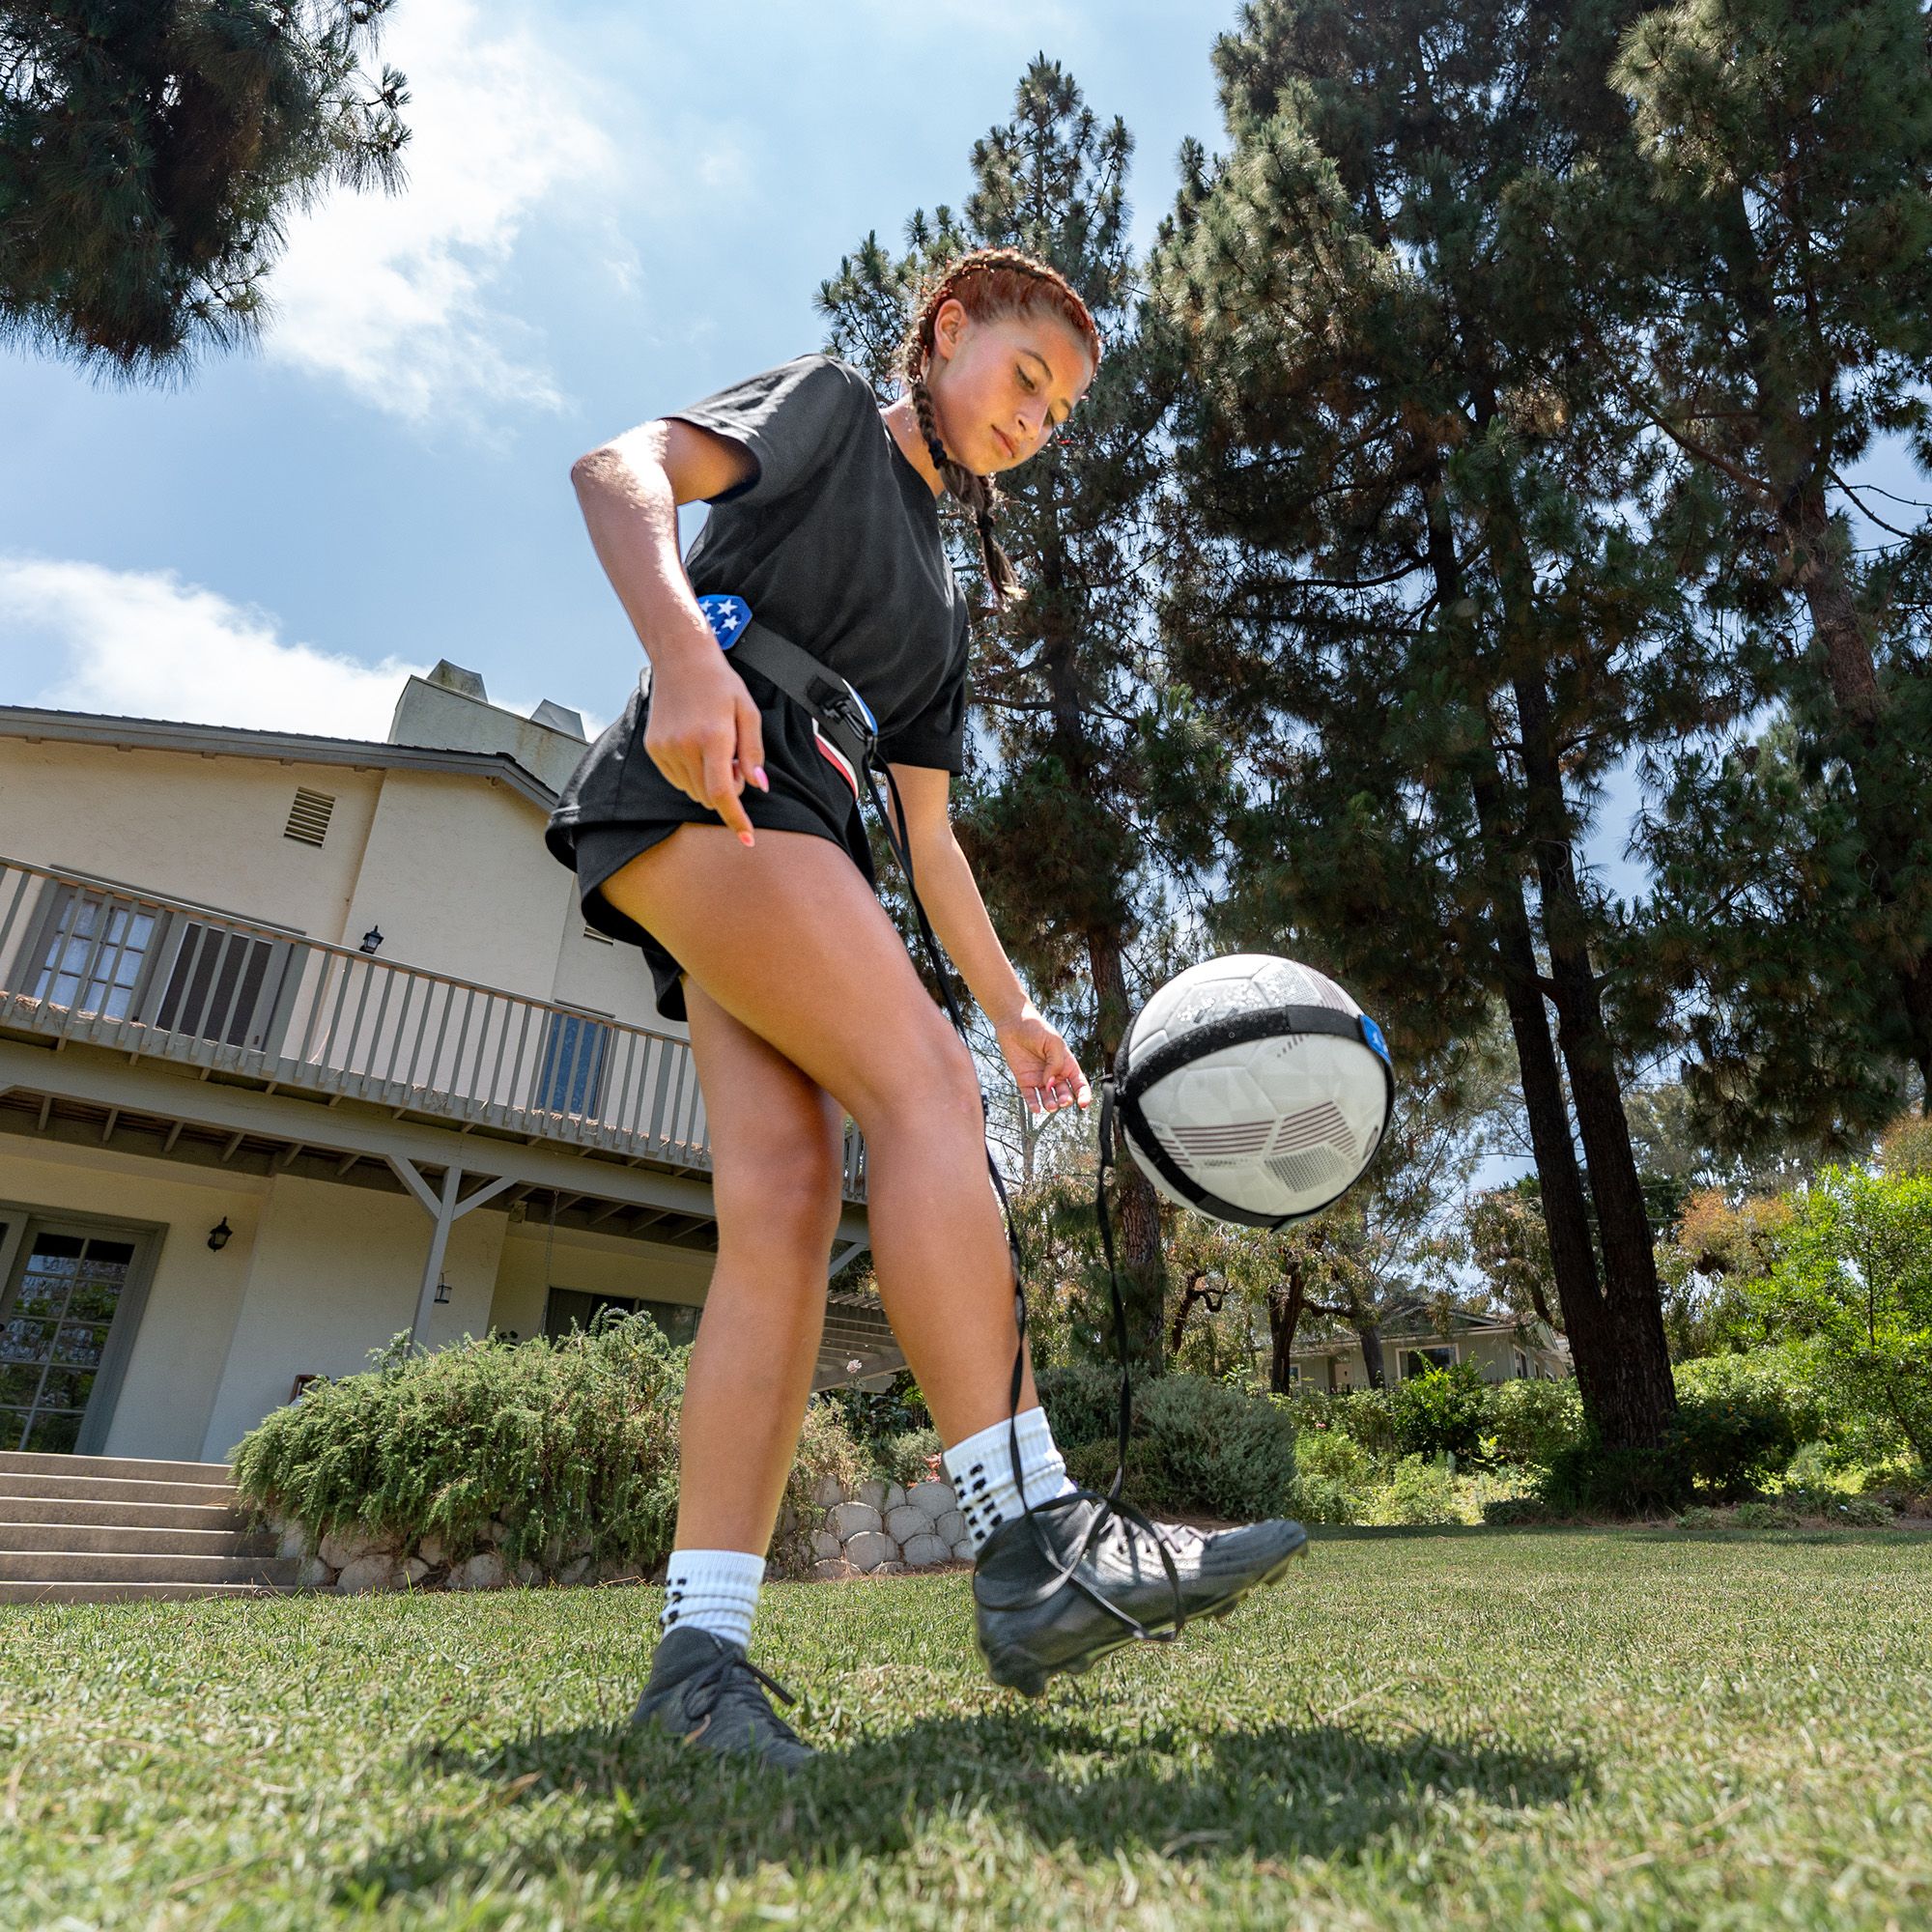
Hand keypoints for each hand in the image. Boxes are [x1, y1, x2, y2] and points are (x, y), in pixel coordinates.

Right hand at [642, 614, 770, 844]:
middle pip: (709, 797)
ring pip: (693, 791)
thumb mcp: (748, 713)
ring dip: (708, 782)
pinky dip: (691, 774)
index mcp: (712, 738)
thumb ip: (753, 753)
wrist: (681, 659)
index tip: (747, 839)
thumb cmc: (721, 684)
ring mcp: (665, 749)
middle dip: (726, 790)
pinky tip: (696, 747)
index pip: (723, 794)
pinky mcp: (654, 749)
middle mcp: (685, 746)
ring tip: (713, 748)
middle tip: (733, 760)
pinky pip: (677, 779)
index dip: (736, 820)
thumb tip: (758, 787)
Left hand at [994, 1006, 1091, 1120]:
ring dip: (1051, 1104)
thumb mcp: (1053, 1043)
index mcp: (1066, 1064)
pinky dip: (1033, 1104)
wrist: (1014, 1023)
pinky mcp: (1025, 1080)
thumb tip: (1049, 1083)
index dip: (1084, 1095)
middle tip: (1063, 1101)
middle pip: (1064, 1093)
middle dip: (1065, 1100)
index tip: (1083, 1104)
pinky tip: (1036, 1109)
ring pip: (1048, 1098)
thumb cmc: (1037, 1029)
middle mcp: (1054, 1074)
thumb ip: (1055, 1064)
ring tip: (1050, 1106)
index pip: (1079, 1083)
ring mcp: (1040, 1078)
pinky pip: (1030, 1096)